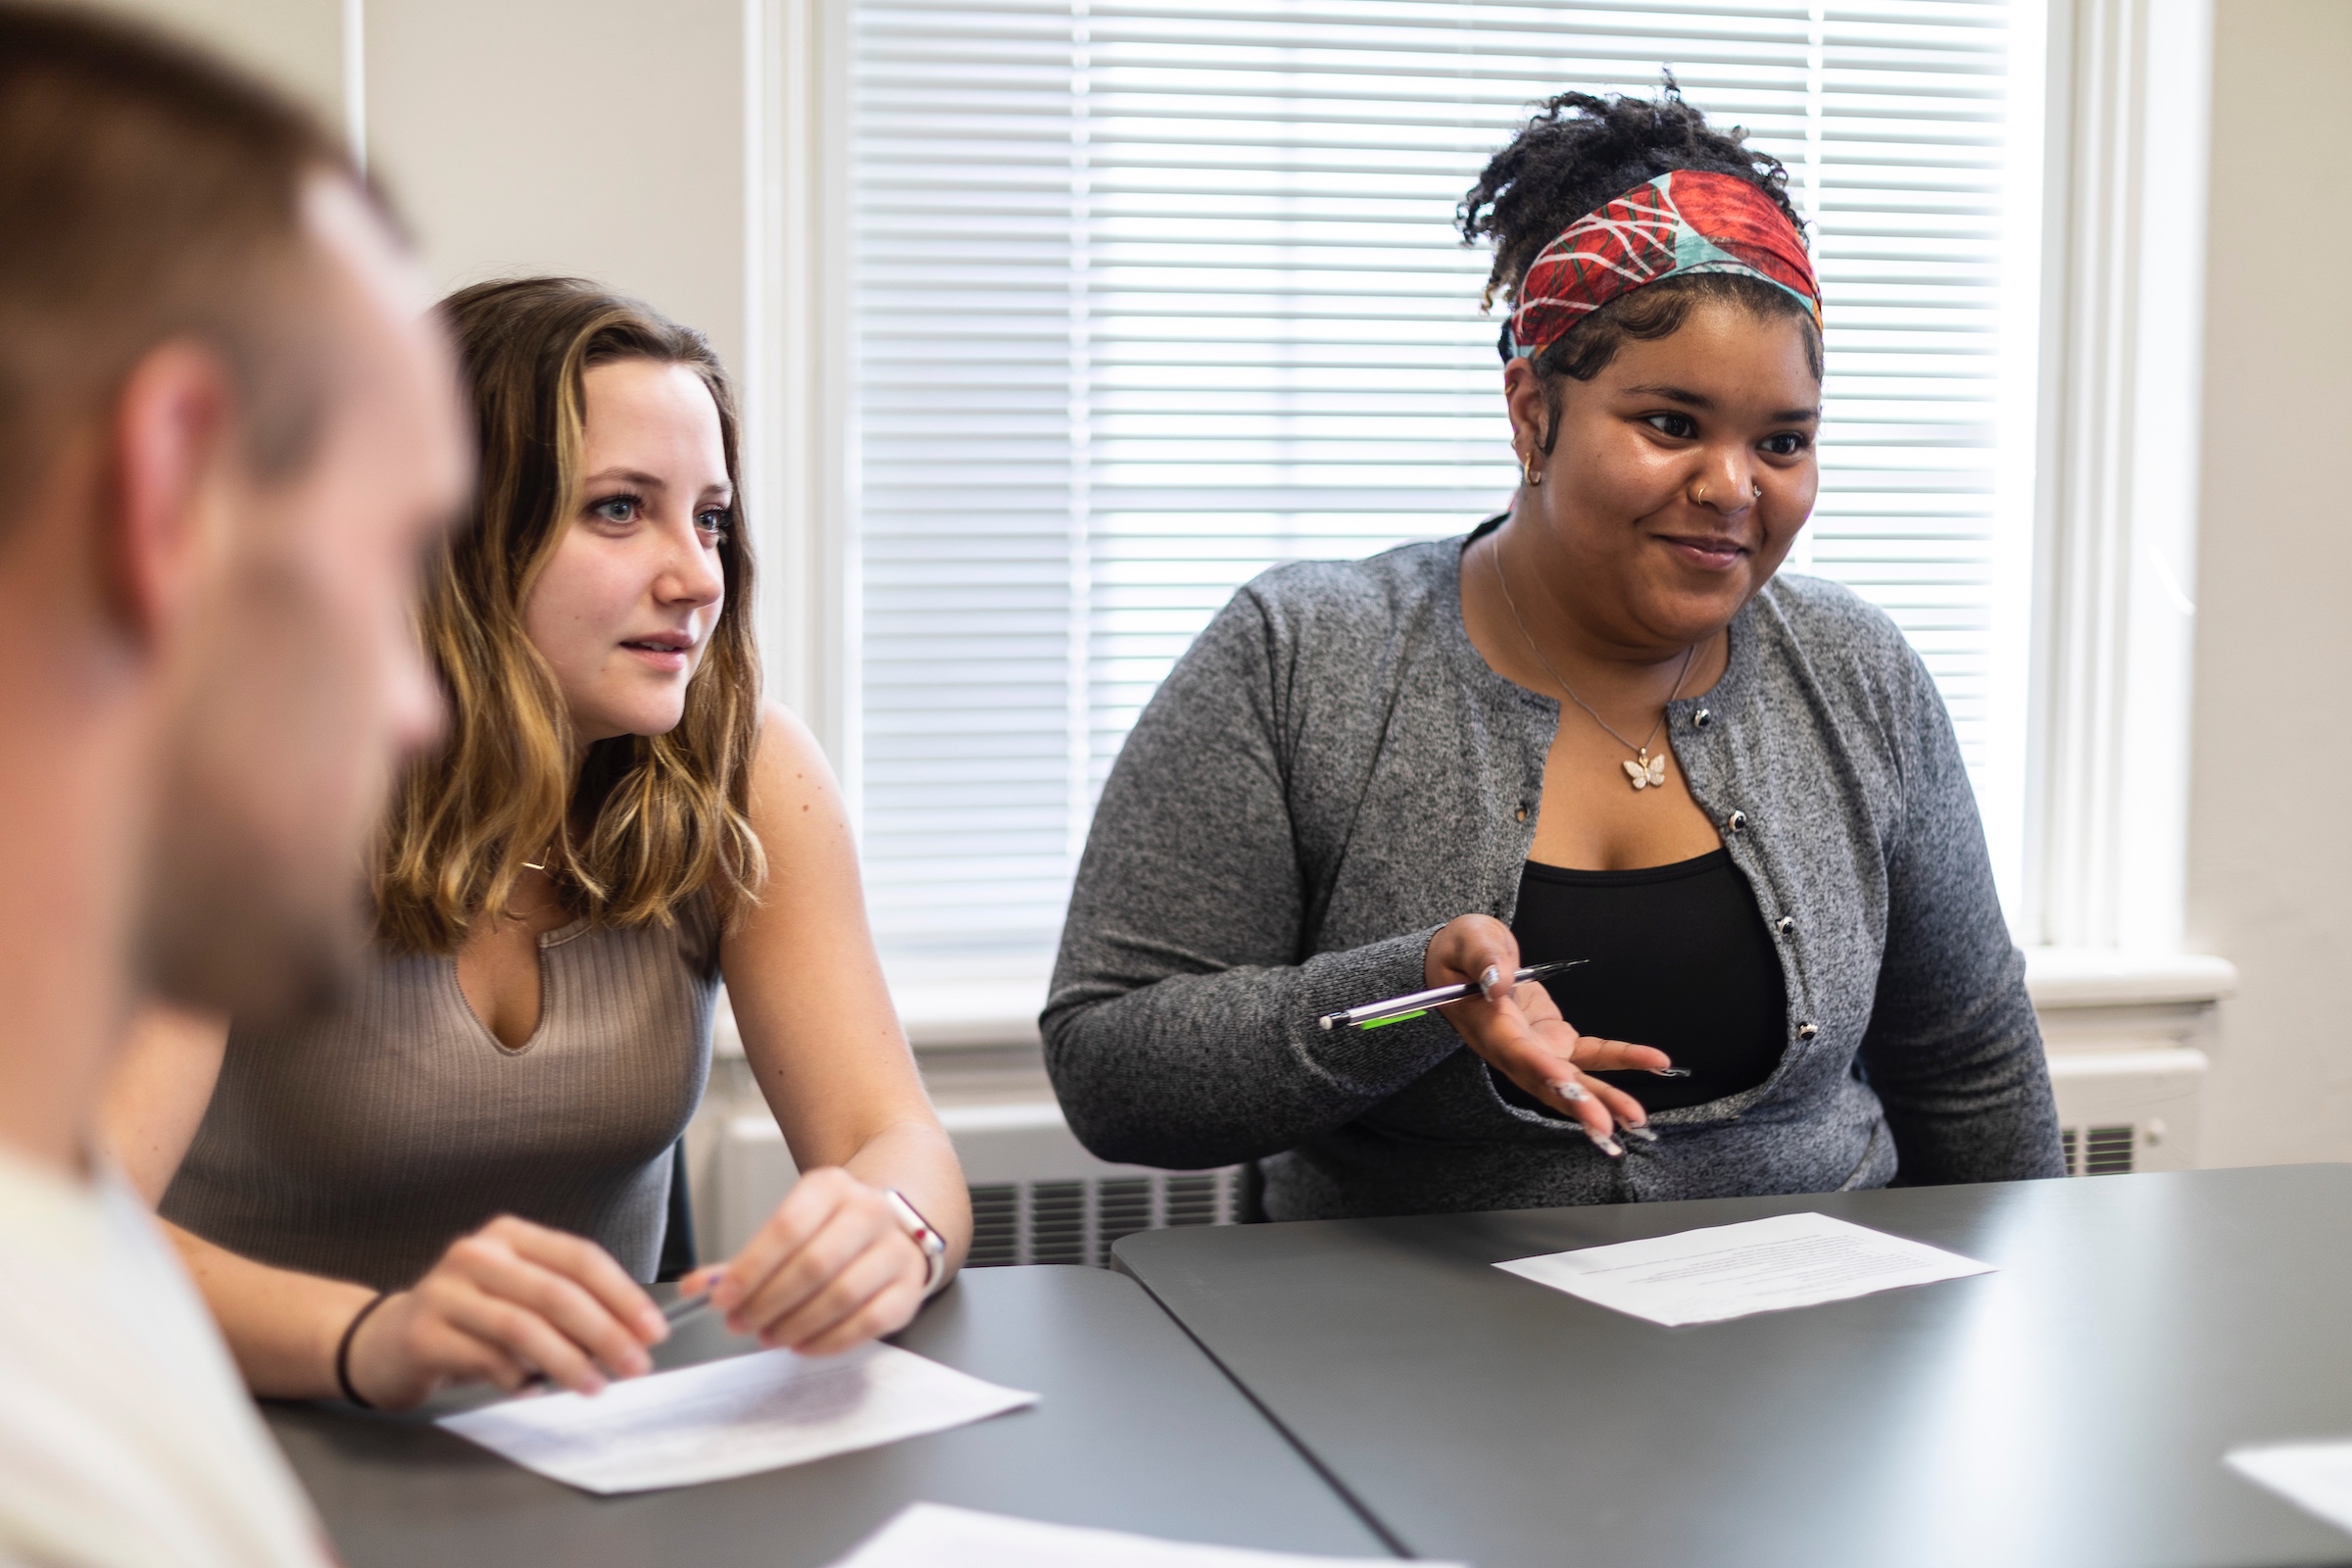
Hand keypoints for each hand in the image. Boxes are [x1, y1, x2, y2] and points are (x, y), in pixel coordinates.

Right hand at [344, 1215, 666, 1409]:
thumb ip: (567, 1306)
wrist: (385, 1342)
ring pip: (523, 1326)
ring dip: (567, 1362)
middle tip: (634, 1366)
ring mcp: (446, 1290)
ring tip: (592, 1387)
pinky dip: (517, 1380)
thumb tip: (632, 1334)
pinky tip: (531, 1391)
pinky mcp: (423, 1333)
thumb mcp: (519, 1297)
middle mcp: (478, 1253)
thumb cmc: (468, 1320)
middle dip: (605, 1332)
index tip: (652, 1330)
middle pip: (556, 1292)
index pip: (580, 1258)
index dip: (622, 1295)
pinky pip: (485, 1359)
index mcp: (511, 1236)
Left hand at [684, 1167, 928, 1356]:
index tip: (721, 1299)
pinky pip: (869, 1321)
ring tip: (769, 1335)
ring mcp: (895, 1249)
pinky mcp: (909, 1288)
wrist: (889, 1230)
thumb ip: (742, 1262)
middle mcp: (870, 1211)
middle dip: (769, 1302)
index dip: (750, 1268)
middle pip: (813, 1264)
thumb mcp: (788, 1230)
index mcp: (832, 1187)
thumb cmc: (828, 1235)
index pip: (787, 1227)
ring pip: (841, 1294)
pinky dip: (830, 1340)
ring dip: (796, 1324)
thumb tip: (694, 1287)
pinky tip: (803, 1344)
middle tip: (741, 1324)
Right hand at [1423, 914, 1675, 1154]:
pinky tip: (1656, 1063)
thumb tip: (1499, 982)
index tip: (1563, 1081)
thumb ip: (1484, 960)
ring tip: (1636, 1118)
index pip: (1516, 1052)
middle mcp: (1514, 1050)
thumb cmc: (1463, 954)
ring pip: (1573, 1081)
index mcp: (1489, 1026)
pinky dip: (1624, 1059)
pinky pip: (1593, 1055)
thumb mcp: (1469, 941)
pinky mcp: (1557, 1042)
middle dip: (1577, 1104)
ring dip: (1604, 1100)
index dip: (1540, 1068)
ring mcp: (1538, 1050)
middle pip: (1547, 1083)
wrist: (1465, 968)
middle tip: (1606, 1126)